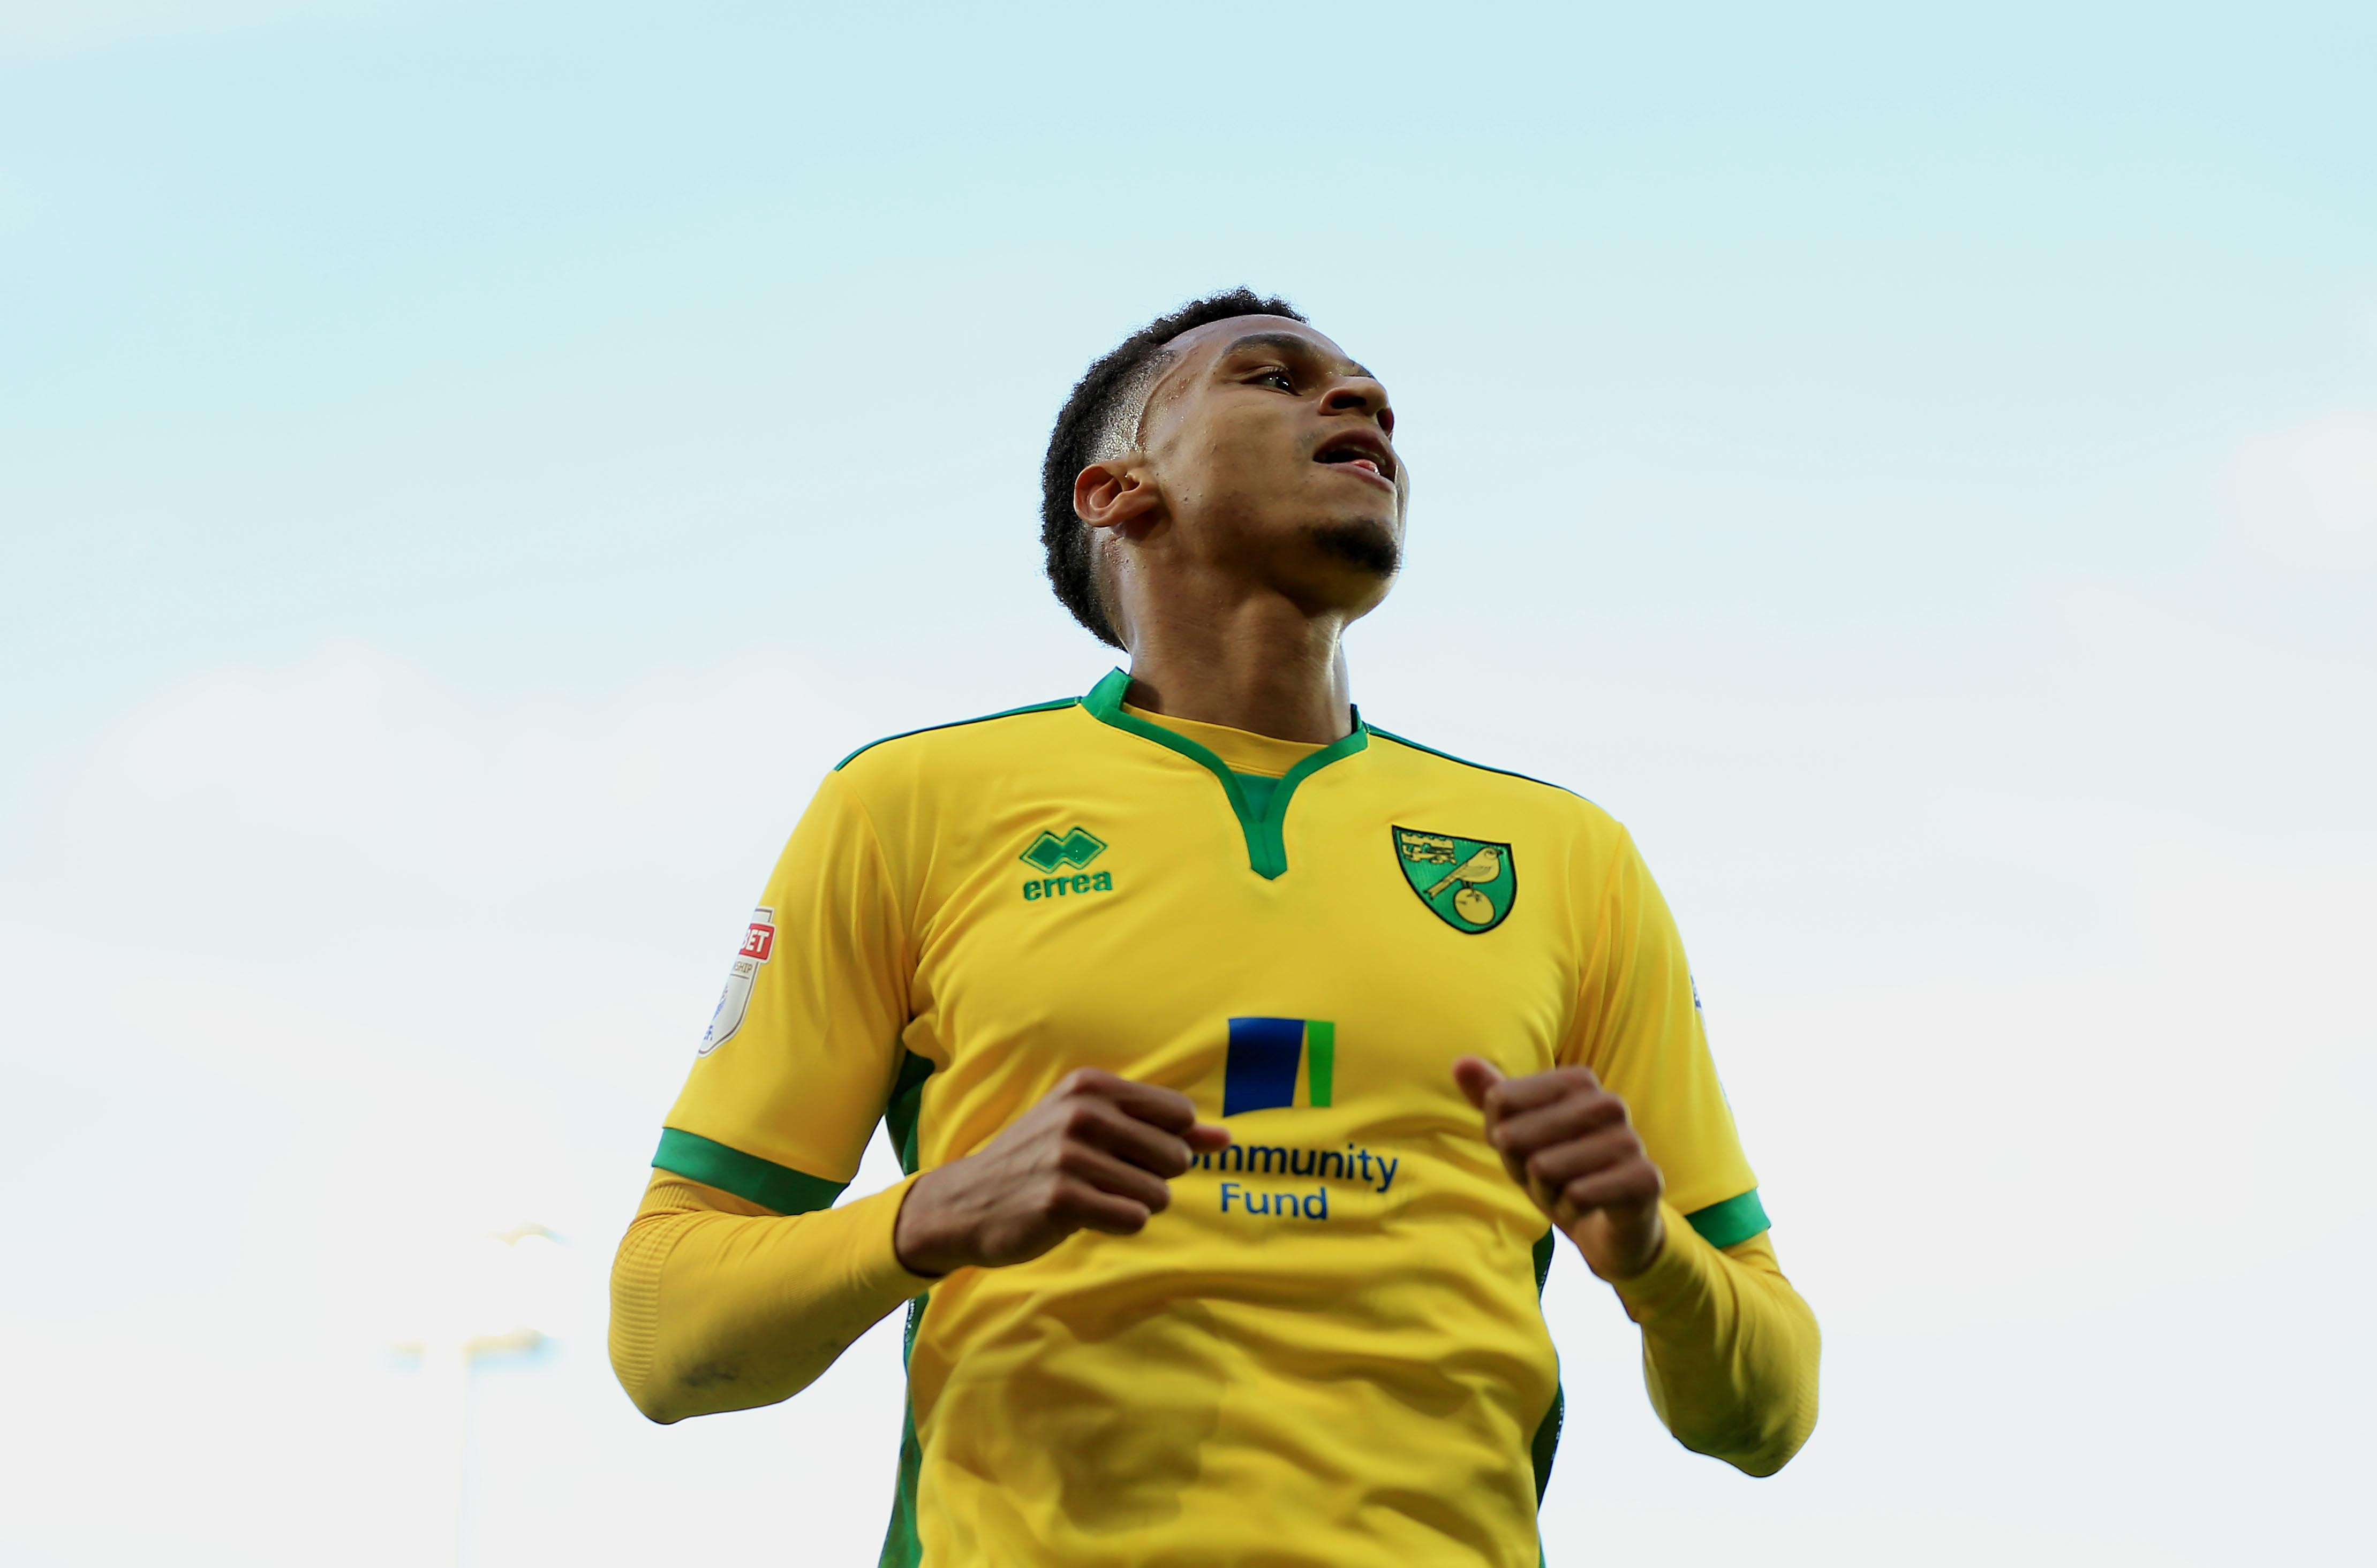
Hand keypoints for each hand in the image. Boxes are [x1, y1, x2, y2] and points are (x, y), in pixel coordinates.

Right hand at [893, 1068, 1230, 1276]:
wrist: (969, 1201)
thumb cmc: (1041, 1161)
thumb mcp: (1096, 1130)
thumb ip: (1165, 1131)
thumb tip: (1227, 1139)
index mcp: (1091, 1086)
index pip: (1179, 1113)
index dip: (1171, 1142)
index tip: (1136, 1152)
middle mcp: (1081, 1113)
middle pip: (1175, 1155)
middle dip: (1155, 1178)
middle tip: (1110, 1180)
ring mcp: (1069, 1156)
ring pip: (1159, 1193)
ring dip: (1137, 1205)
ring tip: (1097, 1198)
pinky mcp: (1062, 1199)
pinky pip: (1133, 1219)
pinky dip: (1120, 1224)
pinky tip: (1086, 1216)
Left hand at [1453, 1057, 1665, 1280]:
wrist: (1611, 1224)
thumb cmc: (1560, 1169)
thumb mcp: (1519, 1134)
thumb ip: (1492, 1096)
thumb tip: (1460, 1062)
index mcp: (1579, 1080)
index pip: (1500, 1101)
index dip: (1501, 1137)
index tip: (1527, 1149)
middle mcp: (1609, 1103)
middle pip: (1516, 1136)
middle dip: (1521, 1168)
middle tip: (1547, 1178)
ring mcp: (1631, 1140)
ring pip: (1544, 1168)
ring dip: (1545, 1192)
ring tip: (1567, 1191)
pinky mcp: (1645, 1179)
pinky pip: (1576, 1196)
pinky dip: (1569, 1210)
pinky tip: (1586, 1209)